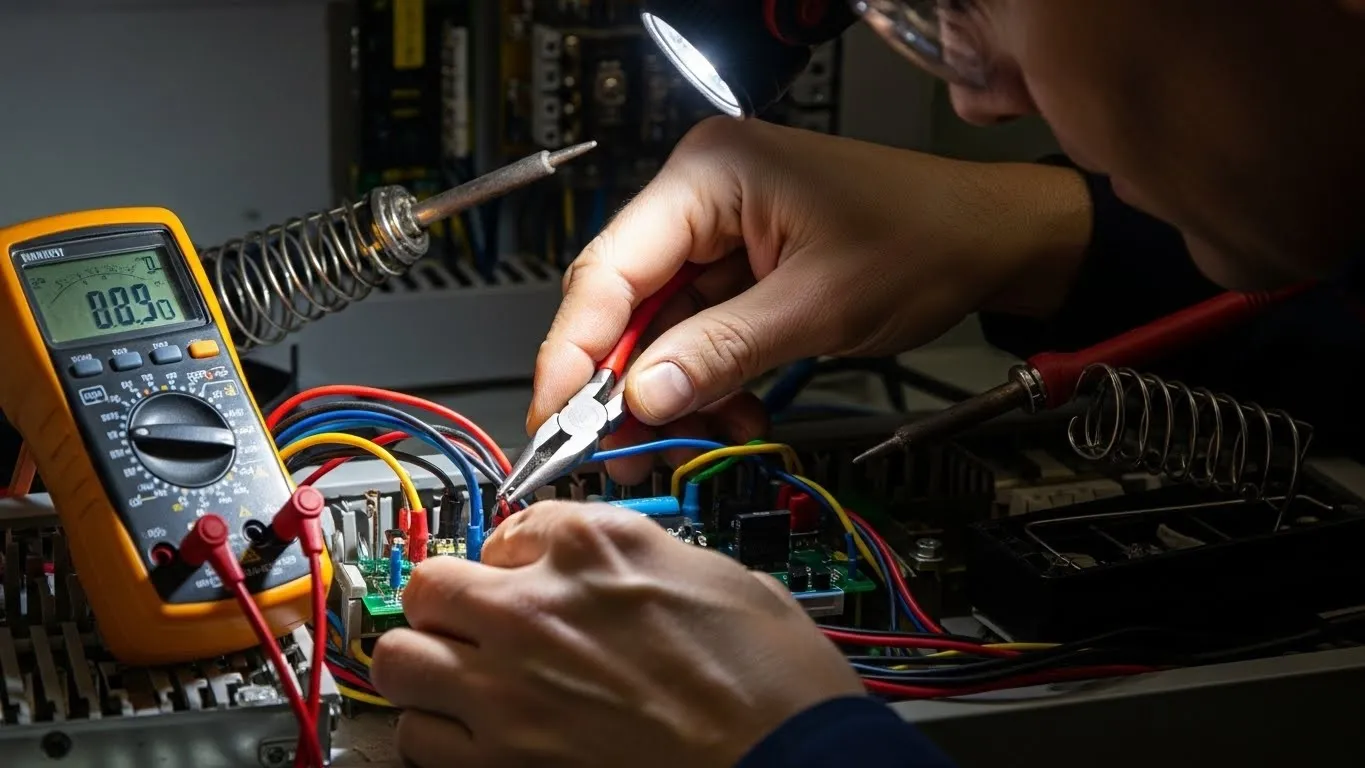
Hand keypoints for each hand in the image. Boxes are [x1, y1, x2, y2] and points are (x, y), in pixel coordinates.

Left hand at [369, 501, 863, 767]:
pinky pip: (419, 739)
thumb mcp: (719, 574)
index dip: (517, 555)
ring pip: (399, 659)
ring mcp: (511, 688)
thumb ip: (645, 555)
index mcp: (595, 547)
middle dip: (446, 602)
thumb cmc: (773, 681)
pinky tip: (475, 735)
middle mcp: (537, 607)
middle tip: (473, 621)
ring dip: (427, 665)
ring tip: (460, 678)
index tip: (521, 574)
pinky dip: (438, 736)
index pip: (507, 528)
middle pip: (427, 584)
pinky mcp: (505, 763)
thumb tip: (616, 568)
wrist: (791, 760)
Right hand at [531, 117, 1092, 482]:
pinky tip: (732, 413)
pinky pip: (697, 333)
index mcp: (707, 175)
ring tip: (689, 441)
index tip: (556, 417)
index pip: (608, 268)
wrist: (991, 241)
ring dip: (671, 391)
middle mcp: (699, 196)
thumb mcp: (817, 306)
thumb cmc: (925, 238)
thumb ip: (721, 352)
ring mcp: (717, 233)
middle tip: (615, 448)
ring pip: (658, 327)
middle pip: (624, 301)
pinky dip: (707, 380)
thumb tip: (644, 397)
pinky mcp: (738, 268)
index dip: (574, 350)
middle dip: (623, 382)